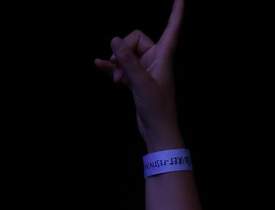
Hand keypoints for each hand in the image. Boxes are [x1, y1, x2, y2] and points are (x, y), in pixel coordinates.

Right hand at [95, 0, 184, 147]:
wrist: (157, 131)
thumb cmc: (156, 108)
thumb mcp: (140, 82)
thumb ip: (128, 61)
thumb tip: (115, 40)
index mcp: (164, 56)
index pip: (172, 28)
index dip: (176, 13)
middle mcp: (156, 60)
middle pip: (136, 40)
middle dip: (124, 51)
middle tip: (121, 69)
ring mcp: (145, 70)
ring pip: (127, 53)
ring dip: (118, 63)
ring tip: (116, 78)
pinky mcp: (136, 80)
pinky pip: (122, 66)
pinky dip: (111, 66)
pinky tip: (98, 64)